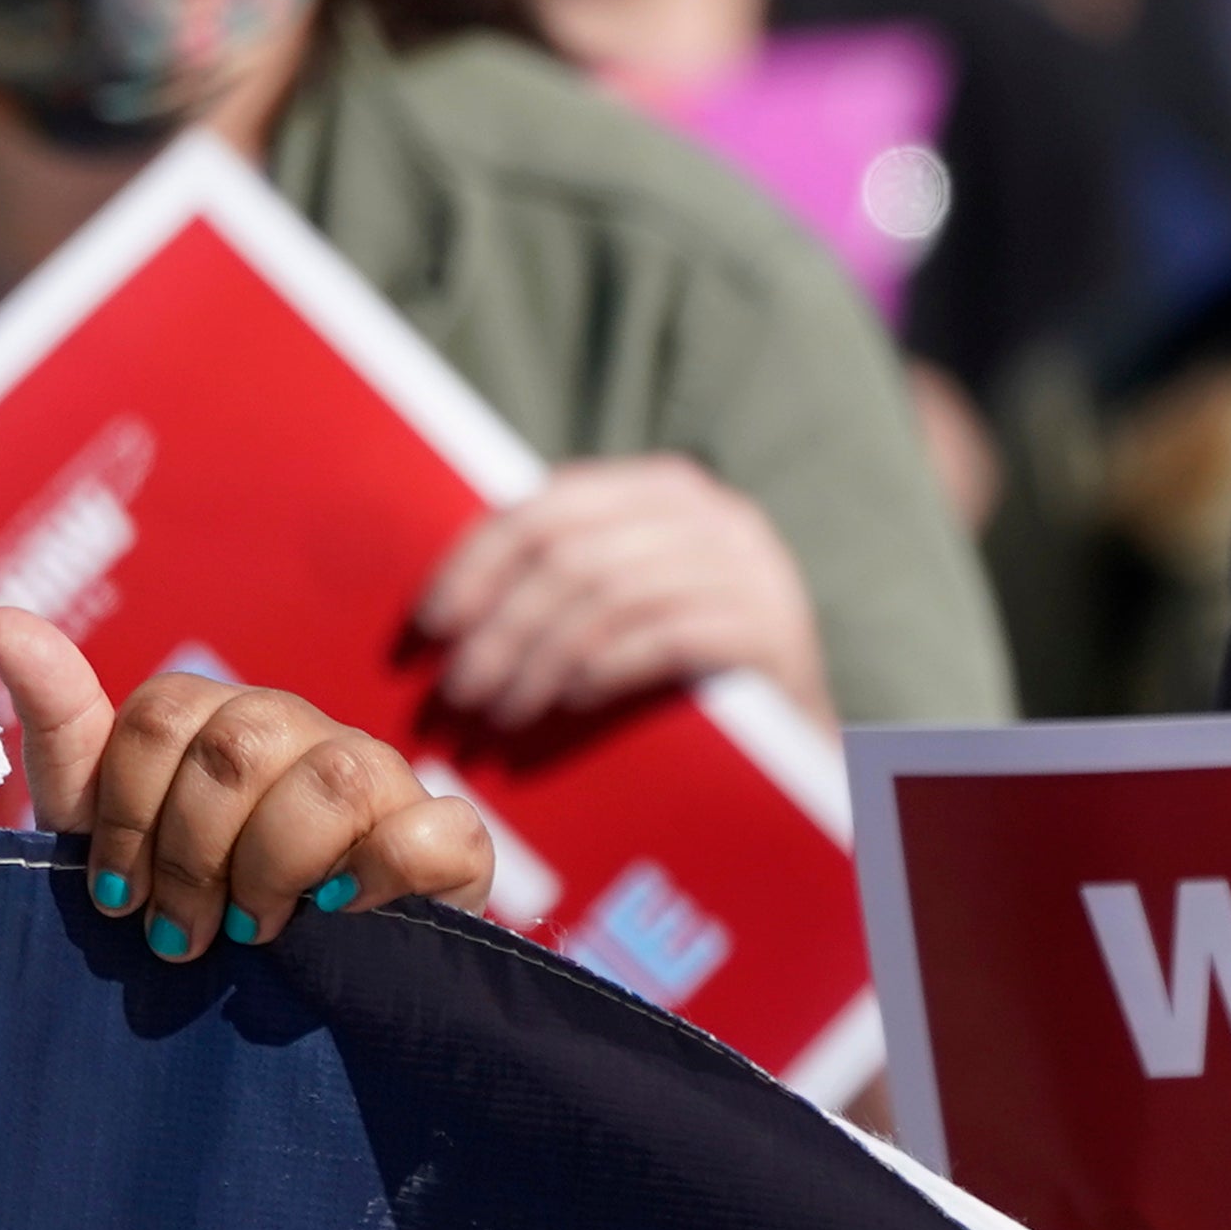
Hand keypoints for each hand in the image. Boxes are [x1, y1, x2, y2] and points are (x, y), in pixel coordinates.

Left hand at [0, 607, 490, 960]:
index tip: (118, 897)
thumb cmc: (186, 895)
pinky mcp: (450, 841)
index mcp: (216, 716)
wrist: (291, 996)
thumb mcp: (100, 822)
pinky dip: (381, 877)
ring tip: (254, 930)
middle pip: (237, 746)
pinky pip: (431, 831)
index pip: (160, 718)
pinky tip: (340, 914)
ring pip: (330, 779)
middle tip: (182, 932)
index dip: (128, 816)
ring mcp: (379, 775)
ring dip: (274, 869)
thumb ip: (61, 726)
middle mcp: (299, 729)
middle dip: (193, 855)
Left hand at [410, 454, 829, 731]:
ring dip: (539, 660)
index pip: (545, 506)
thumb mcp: (620, 602)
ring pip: (607, 596)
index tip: (431, 624)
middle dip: (501, 624)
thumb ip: (559, 575)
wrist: (799, 740)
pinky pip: (662, 637)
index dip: (476, 563)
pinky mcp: (772, 628)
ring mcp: (751, 568)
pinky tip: (570, 701)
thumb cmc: (679, 671)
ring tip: (503, 712)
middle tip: (459, 690)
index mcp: (663, 489)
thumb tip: (439, 602)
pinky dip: (602, 669)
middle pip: (570, 553)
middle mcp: (714, 514)